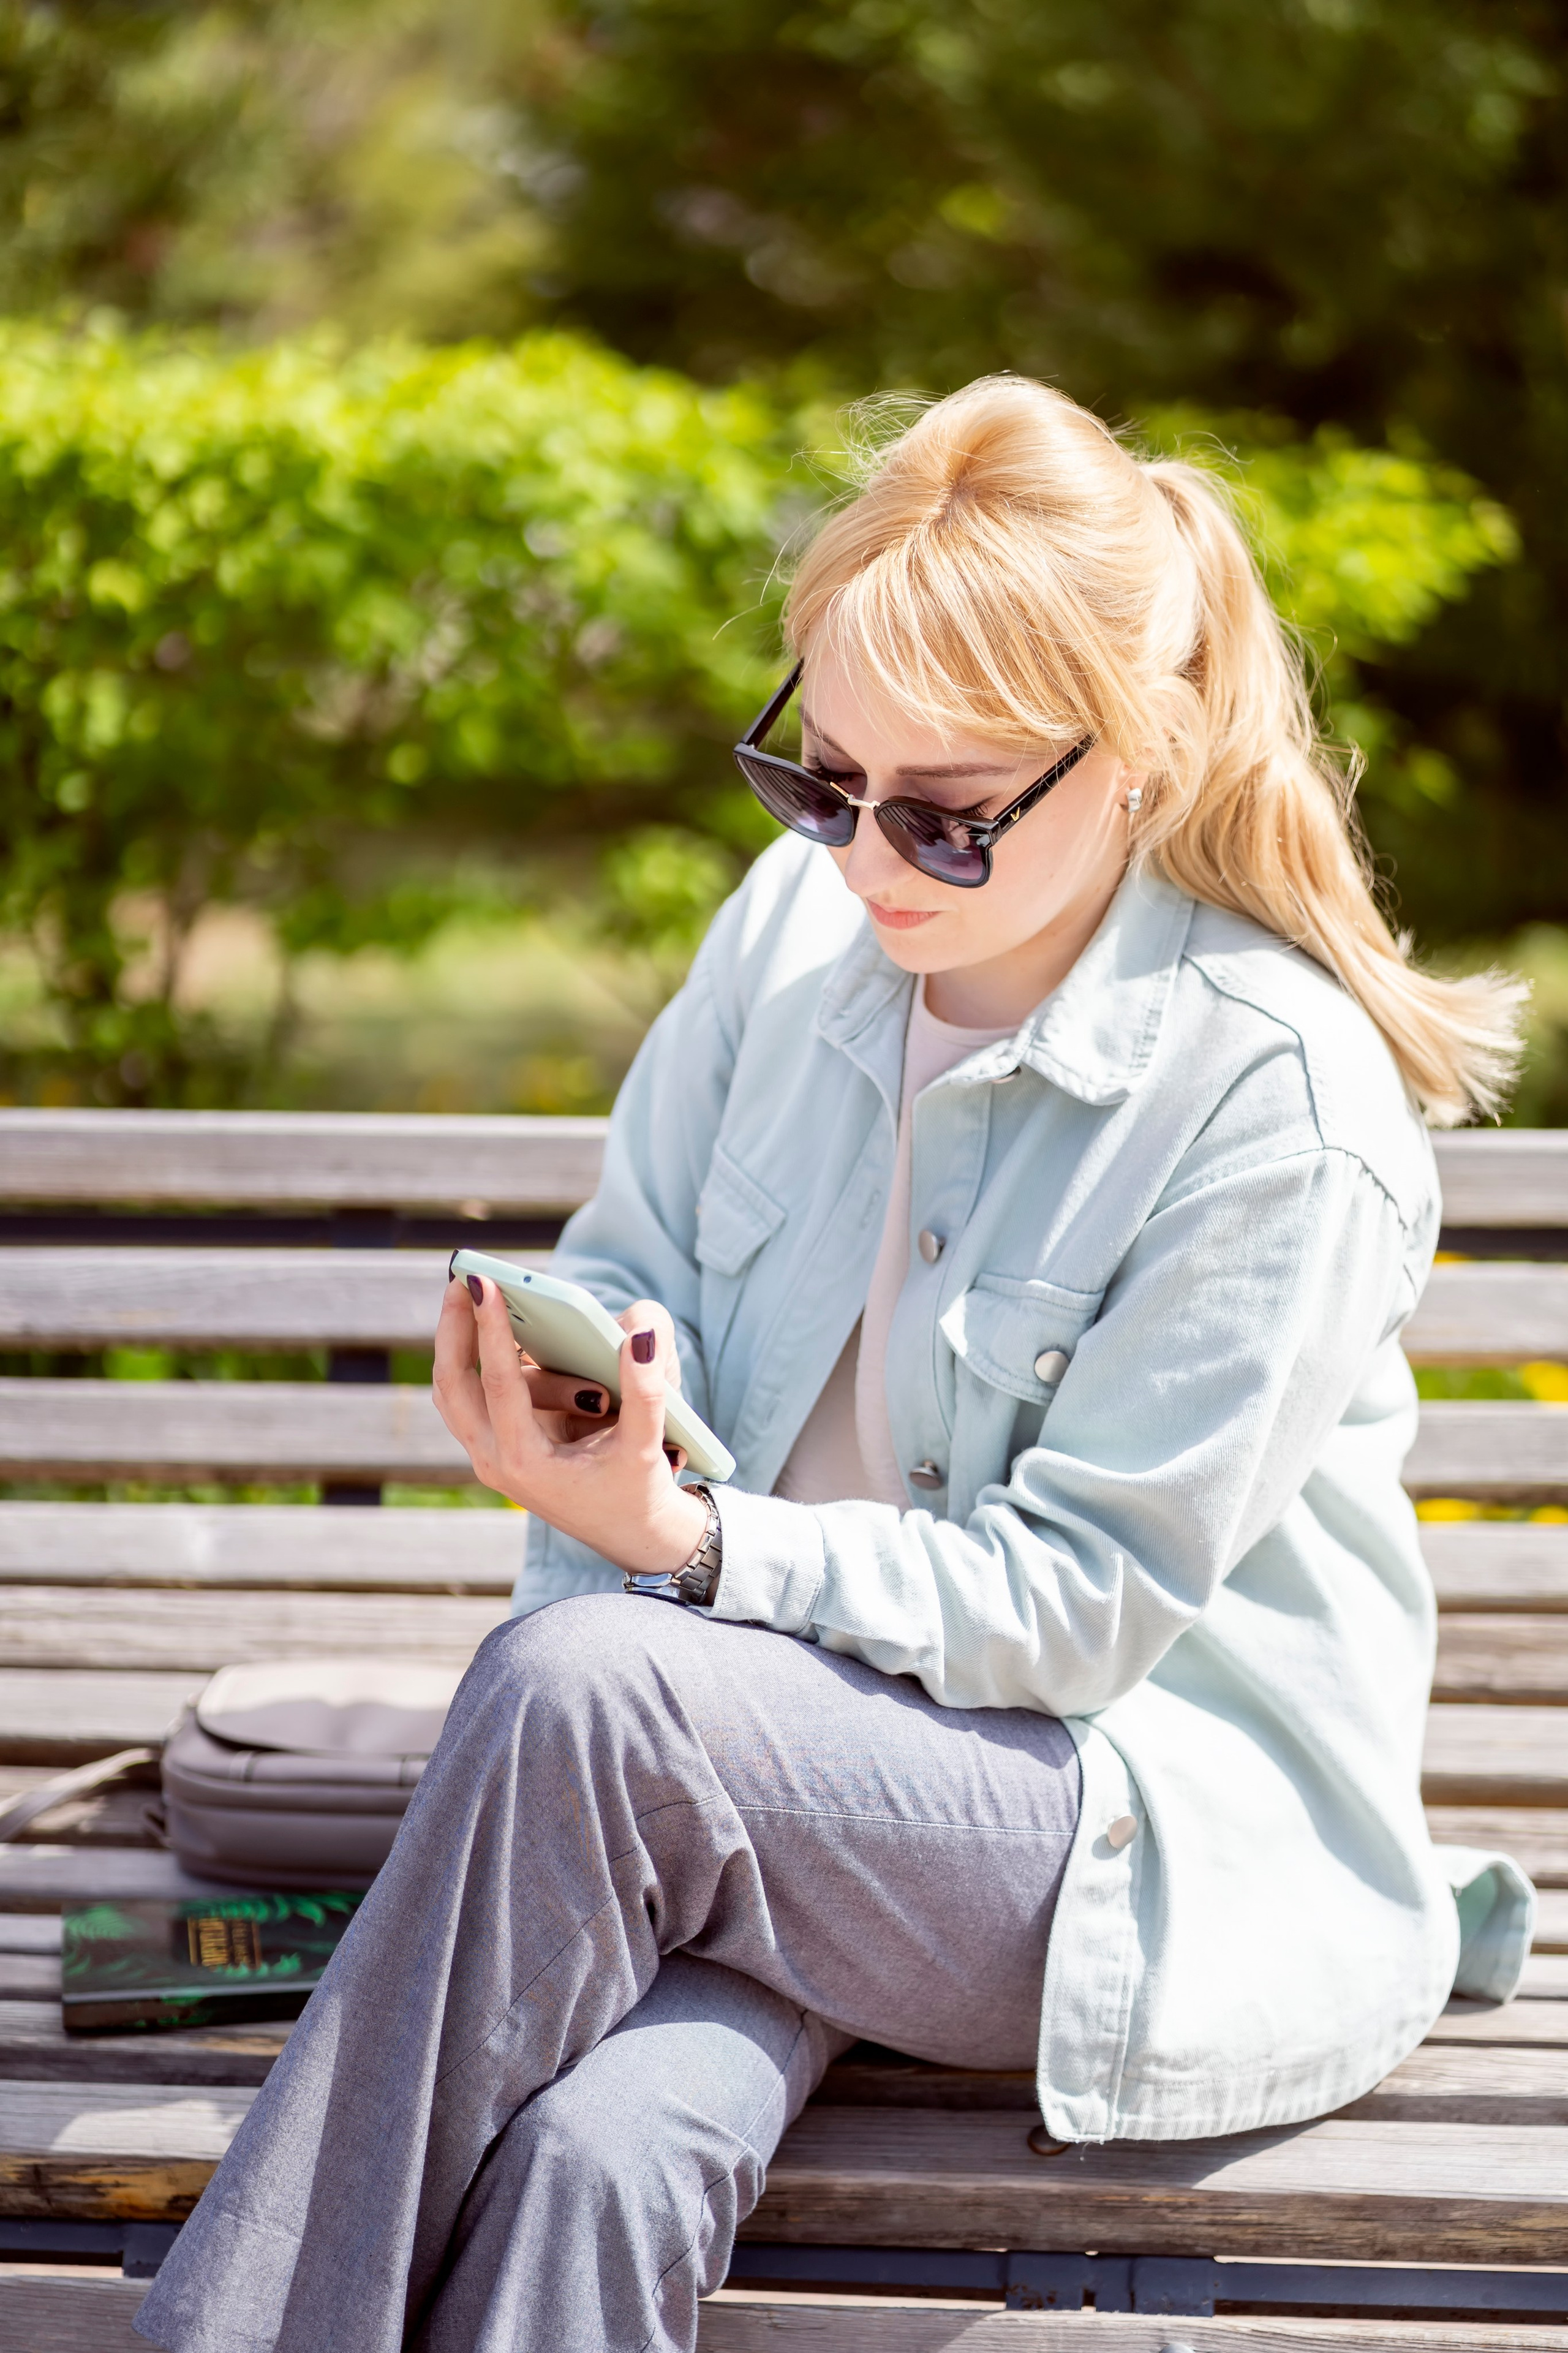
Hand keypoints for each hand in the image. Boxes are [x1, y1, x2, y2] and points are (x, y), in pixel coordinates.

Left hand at [431, 1276, 709, 1575]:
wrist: (629, 1534)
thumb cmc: (638, 1490)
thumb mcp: (647, 1445)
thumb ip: (648, 1391)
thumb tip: (641, 1335)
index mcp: (527, 1463)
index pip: (499, 1385)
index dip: (491, 1331)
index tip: (485, 1284)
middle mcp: (496, 1461)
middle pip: (454, 1384)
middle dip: (454, 1329)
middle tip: (462, 1277)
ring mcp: (488, 1456)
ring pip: (452, 1390)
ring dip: (456, 1342)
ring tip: (466, 1292)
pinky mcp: (493, 1447)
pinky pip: (465, 1397)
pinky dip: (469, 1360)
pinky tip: (485, 1325)